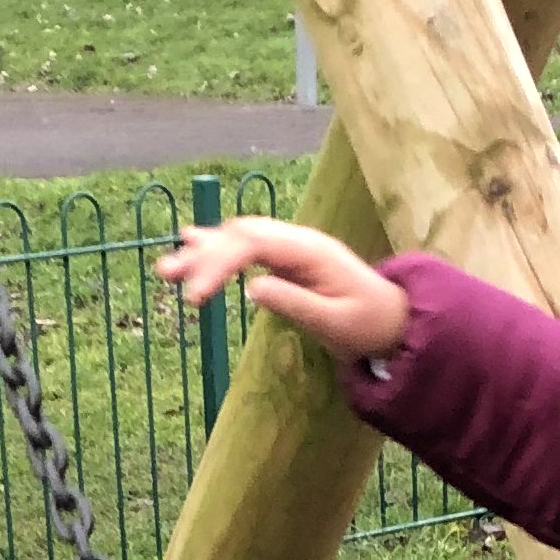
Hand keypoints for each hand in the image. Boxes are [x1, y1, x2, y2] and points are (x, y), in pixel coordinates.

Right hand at [155, 219, 410, 366]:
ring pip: (239, 236)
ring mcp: (291, 246)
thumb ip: (295, 304)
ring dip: (202, 250)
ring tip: (166, 267)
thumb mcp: (336, 323)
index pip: (253, 245)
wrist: (393, 318)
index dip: (219, 264)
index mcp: (310, 251)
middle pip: (240, 234)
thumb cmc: (369, 325)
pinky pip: (247, 245)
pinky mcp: (286, 257)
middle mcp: (297, 240)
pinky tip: (190, 241)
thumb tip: (252, 287)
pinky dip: (217, 247)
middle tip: (167, 276)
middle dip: (202, 254)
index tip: (195, 297)